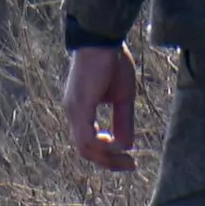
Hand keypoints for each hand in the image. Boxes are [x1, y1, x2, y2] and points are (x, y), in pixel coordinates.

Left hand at [62, 44, 137, 171]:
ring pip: (85, 148)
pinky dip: (103, 145)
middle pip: (86, 151)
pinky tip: (118, 145)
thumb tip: (127, 146)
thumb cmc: (113, 62)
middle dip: (109, 162)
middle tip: (131, 166)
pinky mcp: (79, 106)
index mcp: (82, 111)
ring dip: (107, 157)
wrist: (104, 40)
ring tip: (127, 158)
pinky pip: (87, 137)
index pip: (90, 144)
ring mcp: (74, 110)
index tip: (130, 162)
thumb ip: (123, 121)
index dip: (109, 157)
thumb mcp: (123, 97)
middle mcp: (73, 113)